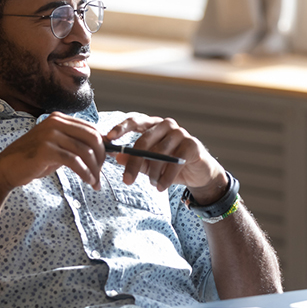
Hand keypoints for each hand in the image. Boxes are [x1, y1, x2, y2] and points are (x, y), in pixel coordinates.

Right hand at [0, 112, 105, 193]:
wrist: (5, 169)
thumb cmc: (33, 160)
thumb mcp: (56, 147)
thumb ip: (75, 144)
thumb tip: (101, 150)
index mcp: (59, 119)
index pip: (91, 128)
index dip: (103, 146)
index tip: (105, 161)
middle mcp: (56, 122)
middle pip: (92, 138)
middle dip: (101, 157)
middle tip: (101, 173)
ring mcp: (50, 135)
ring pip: (85, 151)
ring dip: (94, 169)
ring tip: (95, 182)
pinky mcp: (46, 149)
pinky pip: (74, 161)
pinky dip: (85, 173)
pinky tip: (88, 181)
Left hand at [106, 116, 226, 203]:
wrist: (198, 173)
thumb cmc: (171, 165)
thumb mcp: (150, 164)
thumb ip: (135, 159)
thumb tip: (118, 157)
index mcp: (153, 125)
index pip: (135, 121)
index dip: (121, 128)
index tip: (108, 138)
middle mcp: (166, 125)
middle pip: (144, 141)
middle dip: (133, 163)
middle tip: (127, 180)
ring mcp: (180, 133)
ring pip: (158, 154)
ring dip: (152, 173)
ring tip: (152, 184)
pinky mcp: (192, 144)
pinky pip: (174, 162)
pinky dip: (165, 178)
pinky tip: (161, 187)